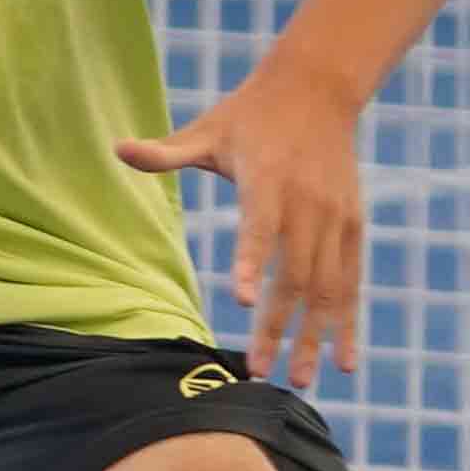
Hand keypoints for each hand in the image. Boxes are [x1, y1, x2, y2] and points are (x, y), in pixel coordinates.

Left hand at [118, 63, 369, 386]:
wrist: (317, 88)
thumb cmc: (249, 115)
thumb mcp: (207, 130)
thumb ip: (166, 152)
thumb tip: (116, 149)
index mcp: (268, 180)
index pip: (259, 228)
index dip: (251, 264)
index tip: (242, 304)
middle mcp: (307, 203)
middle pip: (295, 274)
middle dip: (279, 326)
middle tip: (259, 373)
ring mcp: (335, 218)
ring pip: (327, 288)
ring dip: (314, 337)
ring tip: (298, 382)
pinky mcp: (353, 226)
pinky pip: (350, 281)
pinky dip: (347, 322)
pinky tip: (343, 362)